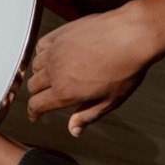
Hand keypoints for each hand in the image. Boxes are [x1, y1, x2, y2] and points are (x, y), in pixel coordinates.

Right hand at [27, 6, 155, 135]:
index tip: (35, 115)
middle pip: (32, 86)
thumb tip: (74, 130)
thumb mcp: (110, 101)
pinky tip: (52, 55)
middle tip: (45, 97)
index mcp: (65, 91)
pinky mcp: (60, 34)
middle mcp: (55, 71)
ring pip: (35, 66)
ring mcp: (55, 50)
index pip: (36, 105)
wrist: (132, 36)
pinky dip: (42, 54)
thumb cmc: (126, 68)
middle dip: (37, 95)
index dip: (33, 113)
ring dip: (39, 74)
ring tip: (50, 76)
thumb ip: (88, 115)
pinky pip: (41, 46)